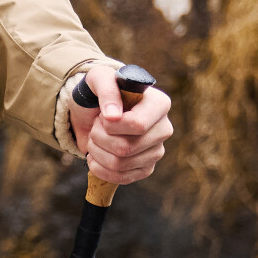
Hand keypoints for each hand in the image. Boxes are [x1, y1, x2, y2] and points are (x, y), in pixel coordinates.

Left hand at [69, 61, 172, 184]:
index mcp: (159, 104)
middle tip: (95, 125)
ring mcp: (156, 151)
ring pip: (120, 164)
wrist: (94, 109)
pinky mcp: (146, 168)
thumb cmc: (100, 90)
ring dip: (96, 151)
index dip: (112, 125)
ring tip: (94, 137)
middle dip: (99, 137)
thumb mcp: (99, 79)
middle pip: (126, 147)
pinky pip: (121, 178)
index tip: (102, 115)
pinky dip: (100, 168)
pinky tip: (95, 155)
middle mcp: (163, 129)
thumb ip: (107, 90)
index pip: (138, 125)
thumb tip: (113, 115)